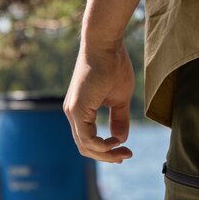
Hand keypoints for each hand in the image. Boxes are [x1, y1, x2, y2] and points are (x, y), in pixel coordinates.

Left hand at [64, 43, 134, 162]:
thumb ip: (119, 120)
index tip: (125, 149)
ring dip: (106, 155)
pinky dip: (102, 146)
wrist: (105, 43)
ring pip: (85, 146)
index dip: (106, 151)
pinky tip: (116, 142)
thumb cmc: (113, 64)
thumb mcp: (119, 99)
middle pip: (86, 148)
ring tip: (124, 152)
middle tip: (126, 156)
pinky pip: (86, 139)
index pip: (89, 141)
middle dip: (107, 157)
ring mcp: (72, 111)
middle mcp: (72, 113)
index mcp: (80, 111)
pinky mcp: (76, 109)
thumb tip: (121, 139)